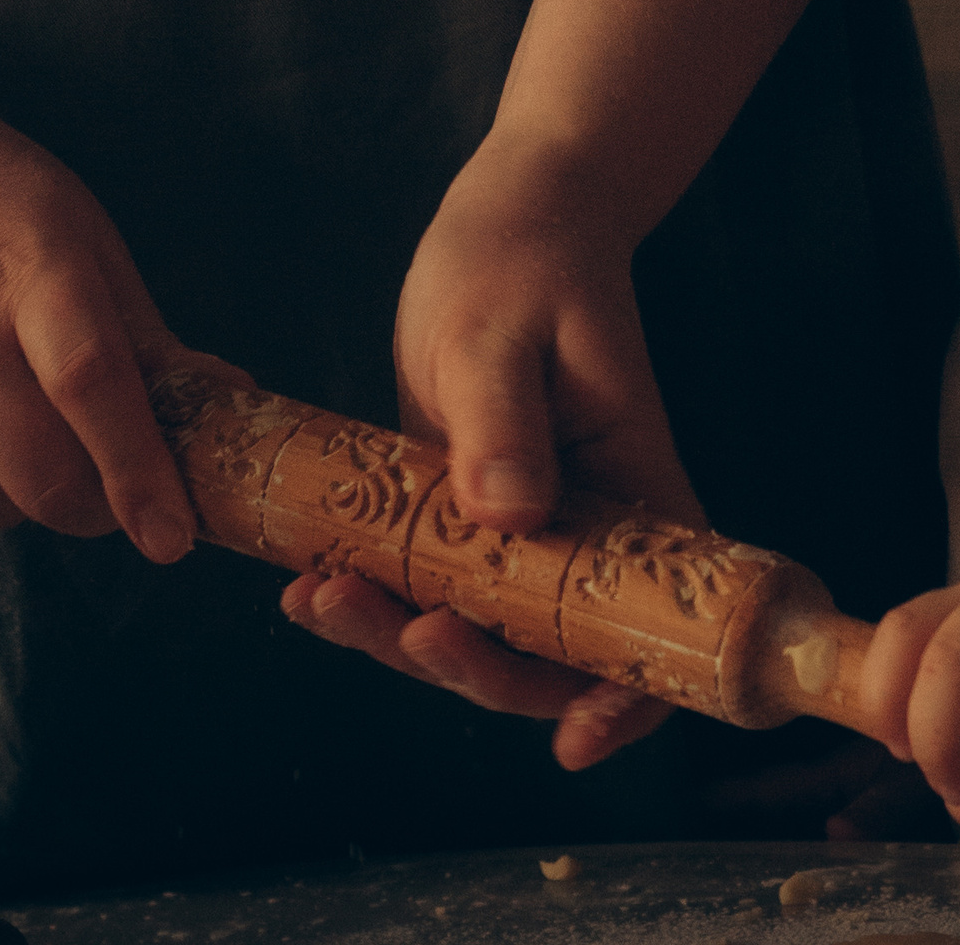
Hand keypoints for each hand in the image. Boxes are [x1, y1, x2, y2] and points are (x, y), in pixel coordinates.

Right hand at [0, 75, 224, 563]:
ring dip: (28, 494)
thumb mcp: (79, 236)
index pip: (89, 386)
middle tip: (115, 485)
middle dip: (98, 505)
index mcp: (29, 271)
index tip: (172, 537)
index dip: (136, 470)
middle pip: (41, 474)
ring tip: (25, 420)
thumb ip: (145, 336)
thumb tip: (231, 403)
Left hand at [281, 135, 702, 766]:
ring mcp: (526, 524)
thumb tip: (507, 518)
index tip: (571, 740)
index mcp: (634, 493)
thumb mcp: (503, 333)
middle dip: (471, 669)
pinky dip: (374, 597)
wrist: (515, 218)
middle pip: (547, 654)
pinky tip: (308, 587)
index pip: (651, 630)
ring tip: (318, 605)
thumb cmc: (527, 261)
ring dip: (401, 638)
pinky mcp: (468, 507)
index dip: (624, 703)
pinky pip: (429, 580)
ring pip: (478, 626)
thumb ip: (504, 422)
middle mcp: (588, 527)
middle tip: (393, 631)